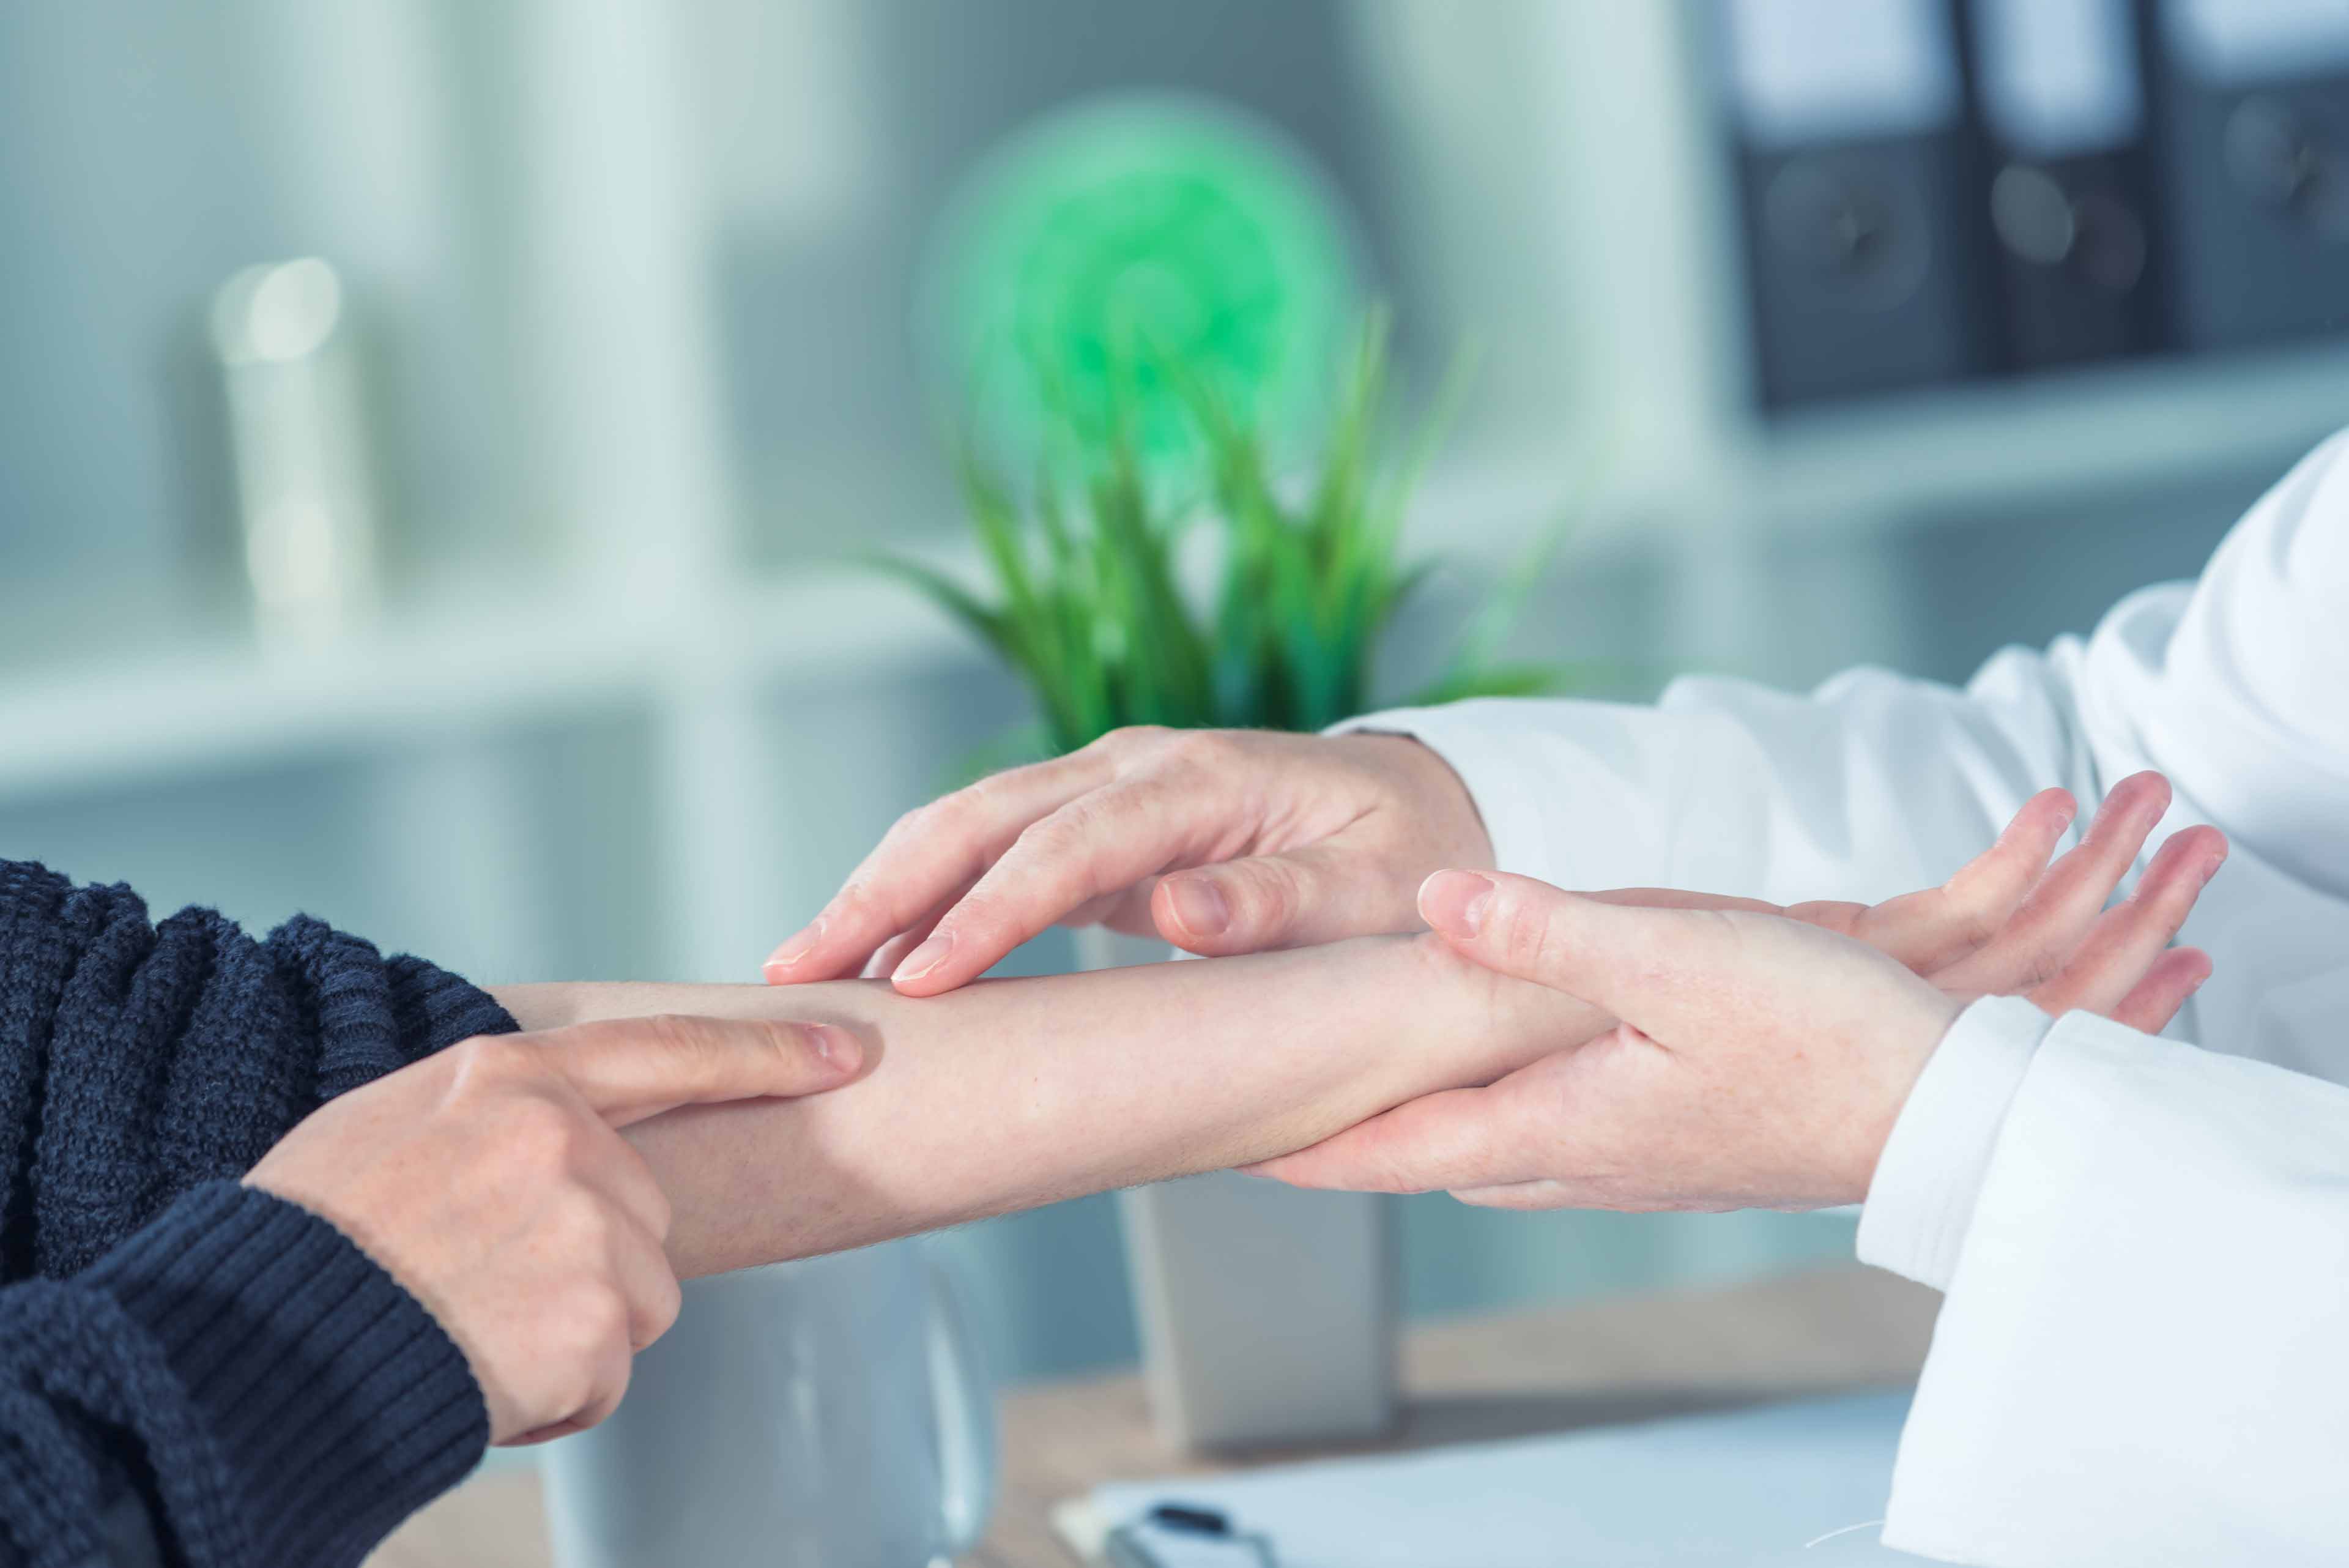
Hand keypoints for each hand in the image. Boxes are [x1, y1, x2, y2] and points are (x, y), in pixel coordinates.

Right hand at [244, 1015, 860, 1443]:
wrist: (250, 1346)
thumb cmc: (310, 1236)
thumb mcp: (394, 1120)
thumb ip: (498, 1107)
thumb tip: (570, 1119)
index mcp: (514, 1078)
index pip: (673, 1051)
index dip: (771, 1053)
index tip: (847, 1051)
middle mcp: (564, 1141)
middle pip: (647, 1213)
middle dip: (586, 1257)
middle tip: (476, 1278)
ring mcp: (586, 1231)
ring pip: (637, 1296)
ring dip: (571, 1329)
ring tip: (468, 1323)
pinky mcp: (596, 1326)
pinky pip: (607, 1372)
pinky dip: (554, 1392)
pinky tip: (478, 1370)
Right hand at [763, 727, 1488, 993]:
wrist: (1422, 817)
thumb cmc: (1403, 865)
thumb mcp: (1370, 893)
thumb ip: (1281, 905)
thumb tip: (1178, 912)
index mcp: (1198, 780)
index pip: (1069, 842)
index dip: (990, 908)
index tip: (923, 976)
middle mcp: (1134, 768)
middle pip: (982, 816)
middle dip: (887, 888)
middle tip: (800, 968)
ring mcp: (1105, 792)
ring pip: (965, 827)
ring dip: (883, 891)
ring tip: (804, 966)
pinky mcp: (1095, 831)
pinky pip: (990, 857)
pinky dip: (924, 902)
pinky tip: (877, 960)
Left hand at [1252, 775, 2224, 1208]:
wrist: (1953, 1112)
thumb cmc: (1825, 1039)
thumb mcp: (1677, 959)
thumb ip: (1545, 932)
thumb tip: (1430, 905)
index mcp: (1555, 1125)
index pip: (1388, 1146)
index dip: (1297, 1141)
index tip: (1218, 1134)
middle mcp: (1577, 1161)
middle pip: (1423, 1154)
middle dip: (1345, 1135)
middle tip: (1272, 1107)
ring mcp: (1628, 1164)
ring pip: (1486, 1146)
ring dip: (1420, 1120)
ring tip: (1363, 1086)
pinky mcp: (1676, 1146)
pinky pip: (1550, 1133)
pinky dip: (1495, 1107)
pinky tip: (1504, 1074)